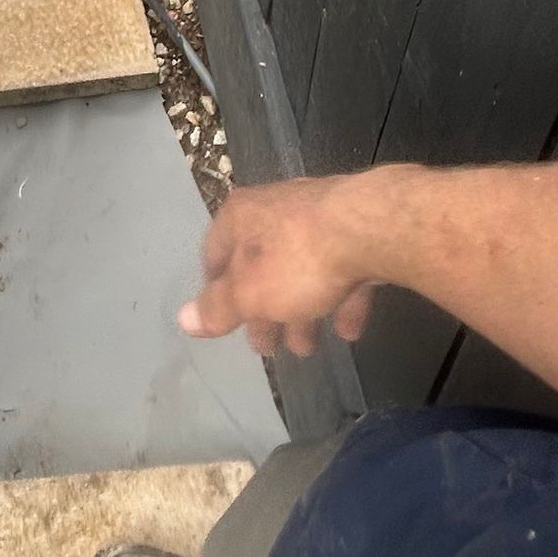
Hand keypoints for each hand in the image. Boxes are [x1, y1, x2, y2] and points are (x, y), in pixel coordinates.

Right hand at [179, 174, 386, 357]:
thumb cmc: (298, 259)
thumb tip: (183, 320)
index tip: (227, 323)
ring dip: (302, 311)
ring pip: (302, 269)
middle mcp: (275, 208)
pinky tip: (348, 328)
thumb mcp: (249, 293)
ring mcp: (319, 215)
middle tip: (270, 348)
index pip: (214, 255)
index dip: (217, 293)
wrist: (373, 227)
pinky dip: (341, 298)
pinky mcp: (357, 227)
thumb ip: (218, 308)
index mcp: (240, 216)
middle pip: (261, 266)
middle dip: (264, 312)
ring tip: (309, 347)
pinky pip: (341, 267)